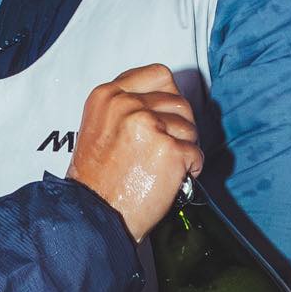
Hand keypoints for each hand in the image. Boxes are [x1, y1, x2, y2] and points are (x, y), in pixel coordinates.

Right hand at [68, 63, 201, 240]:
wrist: (94, 215)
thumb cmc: (95, 181)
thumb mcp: (97, 128)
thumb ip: (124, 109)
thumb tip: (160, 102)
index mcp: (108, 96)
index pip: (158, 75)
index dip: (168, 95)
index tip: (166, 111)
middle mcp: (128, 105)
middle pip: (178, 101)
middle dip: (179, 125)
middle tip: (167, 146)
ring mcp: (150, 125)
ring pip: (190, 127)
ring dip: (185, 148)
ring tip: (164, 167)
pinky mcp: (169, 150)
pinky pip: (196, 153)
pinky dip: (190, 169)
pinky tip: (172, 180)